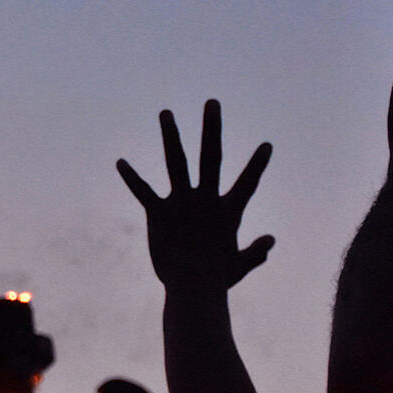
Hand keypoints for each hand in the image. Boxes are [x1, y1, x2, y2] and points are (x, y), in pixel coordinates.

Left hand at [117, 99, 273, 288]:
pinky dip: (131, 177)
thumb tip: (272, 240)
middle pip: (211, 157)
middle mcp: (205, 200)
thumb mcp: (241, 265)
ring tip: (166, 112)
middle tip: (212, 102)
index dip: (258, 165)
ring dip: (171, 135)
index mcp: (227, 211)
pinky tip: (120, 162)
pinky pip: (143, 191)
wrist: (192, 289)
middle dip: (212, 128)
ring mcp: (182, 204)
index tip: (267, 145)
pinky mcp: (159, 213)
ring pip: (177, 162)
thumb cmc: (217, 281)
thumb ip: (256, 251)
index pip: (247, 183)